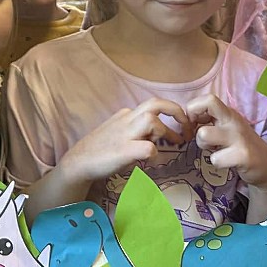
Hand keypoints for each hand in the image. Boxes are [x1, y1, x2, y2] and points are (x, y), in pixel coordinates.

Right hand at [64, 98, 193, 184]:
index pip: (154, 105)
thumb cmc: (100, 150)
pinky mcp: (123, 150)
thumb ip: (137, 130)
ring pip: (151, 120)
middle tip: (188, 128)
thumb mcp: (120, 132)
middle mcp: (127, 119)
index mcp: (127, 114)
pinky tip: (152, 161)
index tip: (182, 125)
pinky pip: (147, 148)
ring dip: (167, 131)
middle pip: (156, 103)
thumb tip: (158, 136)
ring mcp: (124, 134)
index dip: (172, 112)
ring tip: (175, 144)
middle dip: (177, 112)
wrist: (79, 162)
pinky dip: (154, 153)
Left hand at [186, 94, 266, 211]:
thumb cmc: (238, 145)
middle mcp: (233, 120)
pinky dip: (216, 162)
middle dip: (194, 120)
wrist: (266, 166)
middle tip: (196, 135)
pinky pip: (216, 158)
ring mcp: (239, 137)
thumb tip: (185, 119)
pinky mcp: (243, 155)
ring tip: (214, 150)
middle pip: (208, 103)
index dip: (193, 110)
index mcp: (227, 113)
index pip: (206, 98)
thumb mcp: (225, 127)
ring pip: (204, 134)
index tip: (193, 125)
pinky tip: (226, 162)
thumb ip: (207, 120)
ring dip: (203, 145)